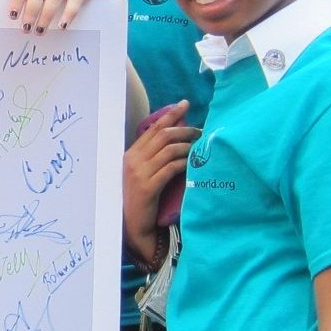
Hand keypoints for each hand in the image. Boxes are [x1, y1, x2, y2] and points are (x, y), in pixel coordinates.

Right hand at [122, 100, 197, 258]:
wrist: (132, 225)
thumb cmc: (140, 199)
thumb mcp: (142, 173)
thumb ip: (152, 157)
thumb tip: (175, 138)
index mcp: (130, 154)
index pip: (153, 128)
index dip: (170, 115)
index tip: (185, 104)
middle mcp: (133, 160)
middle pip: (163, 135)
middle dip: (185, 129)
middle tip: (200, 131)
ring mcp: (139, 173)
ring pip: (169, 149)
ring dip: (188, 146)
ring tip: (199, 148)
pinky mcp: (148, 186)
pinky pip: (171, 167)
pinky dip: (184, 162)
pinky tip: (193, 163)